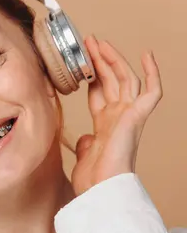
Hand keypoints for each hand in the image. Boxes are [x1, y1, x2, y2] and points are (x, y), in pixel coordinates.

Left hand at [71, 36, 162, 195]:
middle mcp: (118, 119)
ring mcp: (128, 116)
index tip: (79, 64)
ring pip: (125, 79)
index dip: (90, 78)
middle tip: (87, 43)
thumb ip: (86, 144)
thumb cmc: (92, 181)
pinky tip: (147, 55)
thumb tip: (86, 137)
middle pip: (110, 82)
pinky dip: (153, 73)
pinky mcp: (137, 117)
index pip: (99, 95)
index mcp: (105, 127)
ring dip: (112, 59)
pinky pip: (152, 92)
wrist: (101, 190)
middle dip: (98, 61)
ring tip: (97, 42)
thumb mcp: (83, 157)